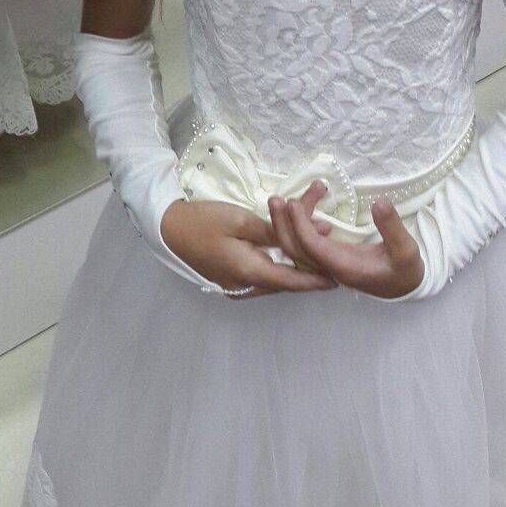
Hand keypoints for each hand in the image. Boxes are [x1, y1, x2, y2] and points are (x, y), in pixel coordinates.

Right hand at [160, 181, 336, 297]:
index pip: (292, 281)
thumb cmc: (204, 221)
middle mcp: (244, 286)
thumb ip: (276, 231)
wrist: (167, 228)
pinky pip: (261, 276)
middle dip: (307, 268)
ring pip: (273, 279)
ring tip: (312, 256)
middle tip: (327, 258)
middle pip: (284, 282)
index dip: (316, 280)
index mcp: (249, 273)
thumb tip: (310, 232)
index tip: (337, 279)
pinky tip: (286, 254)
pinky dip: (277, 265)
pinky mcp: (229, 278)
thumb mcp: (242, 220)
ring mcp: (234, 285)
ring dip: (293, 266)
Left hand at [269, 194, 424, 300]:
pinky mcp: (328, 256)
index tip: (294, 203)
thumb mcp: (406, 250)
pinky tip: (307, 204)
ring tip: (290, 196)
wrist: (403, 286)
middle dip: (282, 225)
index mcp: (343, 268)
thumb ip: (392, 227)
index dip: (300, 226)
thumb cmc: (405, 270)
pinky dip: (301, 223)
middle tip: (275, 198)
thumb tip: (380, 202)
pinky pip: (305, 241)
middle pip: (295, 249)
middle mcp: (329, 268)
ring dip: (289, 222)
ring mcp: (326, 263)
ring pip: (297, 245)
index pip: (312, 248)